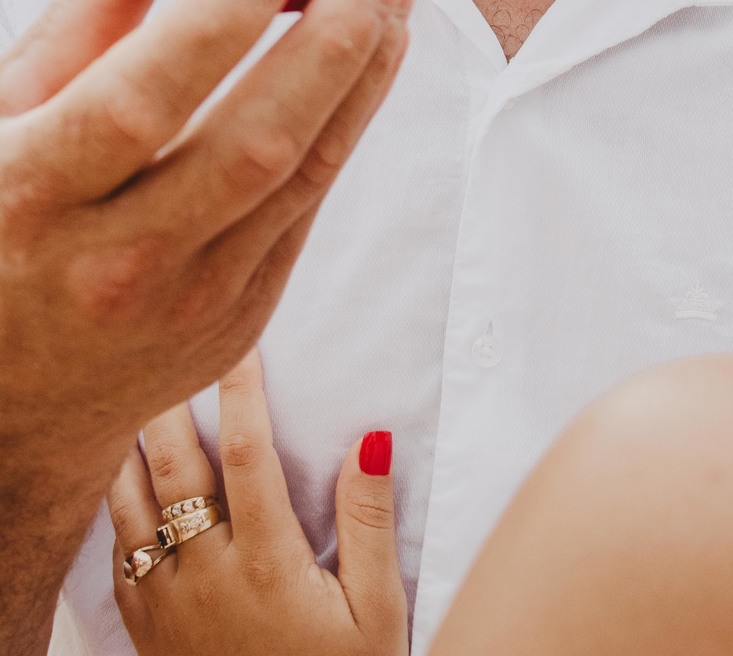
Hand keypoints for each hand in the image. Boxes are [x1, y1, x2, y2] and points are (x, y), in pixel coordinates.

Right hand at [0, 0, 411, 655]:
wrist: (7, 406)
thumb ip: (77, 31)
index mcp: (30, 200)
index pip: (135, 108)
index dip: (211, 29)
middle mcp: (112, 264)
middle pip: (246, 150)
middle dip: (326, 50)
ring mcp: (185, 304)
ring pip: (298, 180)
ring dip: (358, 80)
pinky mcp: (238, 322)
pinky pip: (304, 211)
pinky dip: (342, 128)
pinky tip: (370, 63)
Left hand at [108, 351, 406, 655]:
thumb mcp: (376, 612)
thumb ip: (370, 523)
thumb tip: (371, 439)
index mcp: (266, 561)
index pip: (243, 452)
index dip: (240, 391)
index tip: (243, 344)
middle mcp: (207, 574)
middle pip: (171, 465)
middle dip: (169, 398)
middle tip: (171, 350)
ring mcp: (168, 603)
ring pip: (128, 505)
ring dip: (130, 445)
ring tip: (138, 396)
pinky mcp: (146, 629)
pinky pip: (115, 553)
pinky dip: (115, 505)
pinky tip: (124, 479)